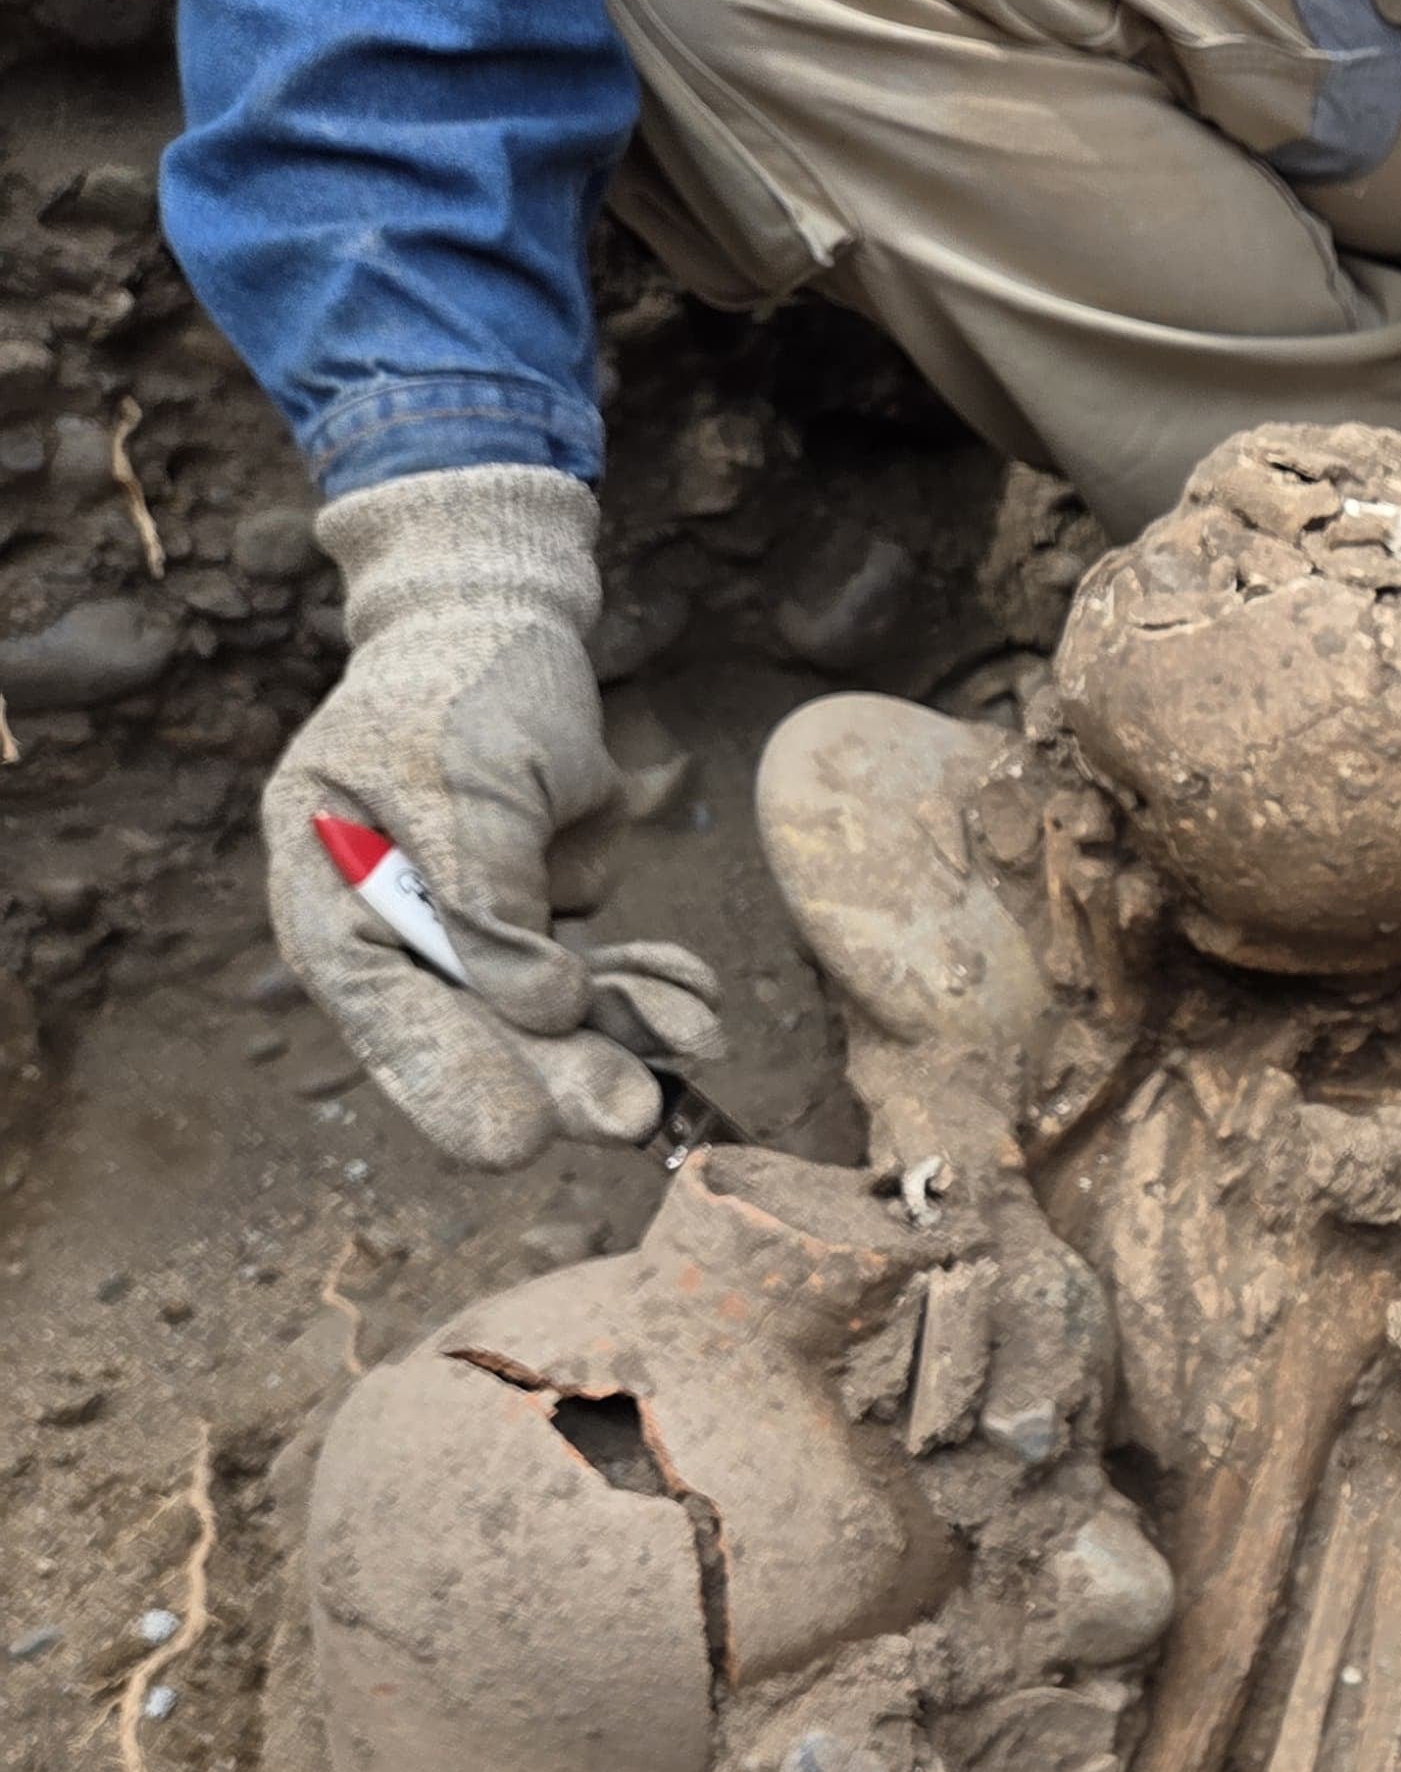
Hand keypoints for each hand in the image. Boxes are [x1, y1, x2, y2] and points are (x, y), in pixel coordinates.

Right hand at [264, 465, 720, 1167]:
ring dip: (621, 1039)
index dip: (444, 1075)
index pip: (378, 1004)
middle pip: (470, 1031)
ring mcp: (473, 940)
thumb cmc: (466, 691)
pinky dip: (651, 993)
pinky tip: (698, 1003)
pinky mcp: (543, 931)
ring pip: (546, 1021)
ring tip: (694, 1049)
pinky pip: (600, 984)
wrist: (506, 631)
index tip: (515, 1140)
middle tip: (628, 1118)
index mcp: (331, 893)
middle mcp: (396, 935)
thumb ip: (489, 891)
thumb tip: (533, 1007)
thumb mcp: (473, 775)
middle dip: (554, 1076)